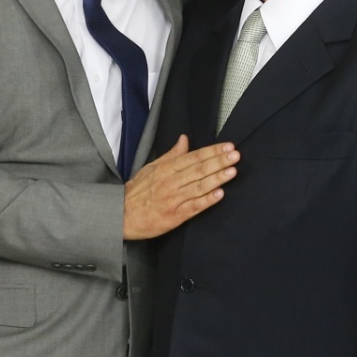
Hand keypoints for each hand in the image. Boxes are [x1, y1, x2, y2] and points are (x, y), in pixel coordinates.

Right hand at [122, 135, 237, 239]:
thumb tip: (184, 139)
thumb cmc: (138, 191)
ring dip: (217, 178)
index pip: (193, 157)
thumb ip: (171, 155)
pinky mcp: (174, 216)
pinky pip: (193, 207)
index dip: (212, 152)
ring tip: (232, 171)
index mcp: (166, 169)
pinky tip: (219, 195)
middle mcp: (171, 182)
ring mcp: (173, 199)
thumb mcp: (152, 167)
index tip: (228, 146)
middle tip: (235, 155)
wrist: (121, 214)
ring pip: (198, 186)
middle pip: (198, 169)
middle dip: (218, 161)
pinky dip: (207, 201)